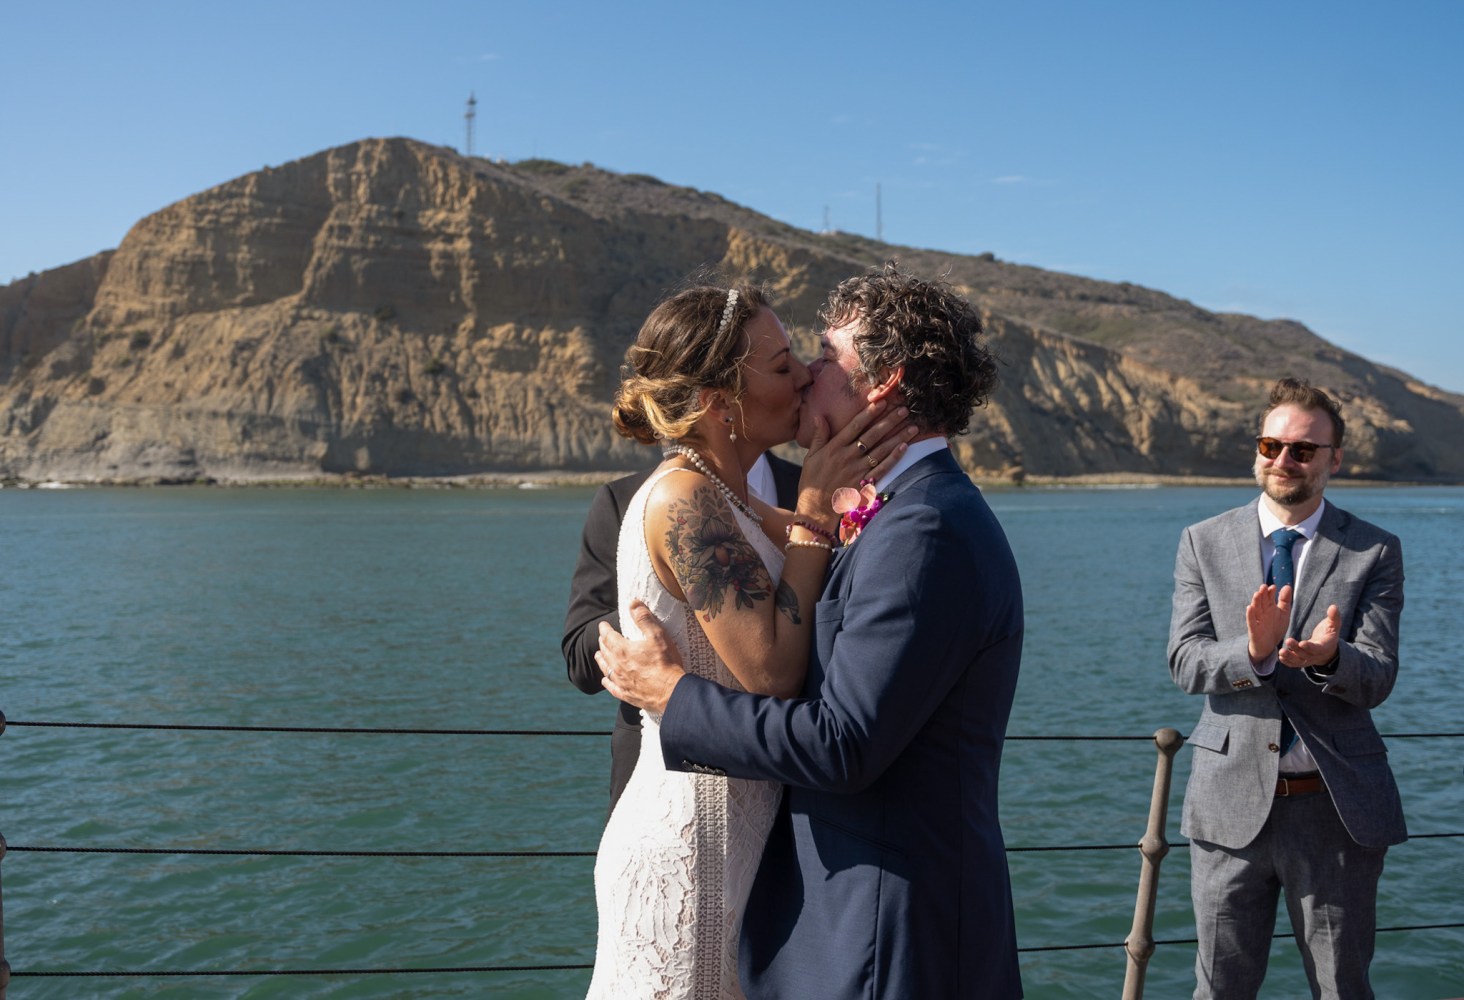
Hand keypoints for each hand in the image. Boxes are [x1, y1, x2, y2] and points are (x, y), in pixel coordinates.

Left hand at [597, 600, 685, 714]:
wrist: (671, 692)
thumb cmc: (666, 663)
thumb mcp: (658, 636)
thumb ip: (644, 619)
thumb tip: (633, 603)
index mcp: (623, 650)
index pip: (608, 636)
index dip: (604, 629)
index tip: (603, 625)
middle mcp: (618, 666)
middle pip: (605, 652)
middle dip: (602, 642)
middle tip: (602, 637)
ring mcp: (621, 681)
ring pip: (605, 668)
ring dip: (601, 660)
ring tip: (598, 655)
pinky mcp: (626, 694)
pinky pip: (611, 687)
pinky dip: (606, 682)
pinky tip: (605, 680)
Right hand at [796, 402, 916, 524]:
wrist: (815, 508)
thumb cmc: (811, 481)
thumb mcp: (811, 456)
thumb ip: (818, 436)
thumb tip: (819, 416)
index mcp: (834, 448)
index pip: (854, 426)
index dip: (869, 413)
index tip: (882, 401)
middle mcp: (847, 457)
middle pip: (872, 435)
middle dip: (889, 421)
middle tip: (905, 410)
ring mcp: (857, 470)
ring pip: (881, 450)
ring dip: (898, 437)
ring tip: (912, 427)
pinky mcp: (864, 483)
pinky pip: (882, 469)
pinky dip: (894, 458)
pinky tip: (904, 448)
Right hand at [1245, 583, 1290, 664]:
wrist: (1268, 646)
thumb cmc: (1275, 628)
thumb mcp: (1283, 614)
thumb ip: (1285, 601)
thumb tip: (1287, 586)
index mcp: (1269, 608)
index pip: (1269, 598)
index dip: (1270, 592)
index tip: (1273, 587)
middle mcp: (1262, 613)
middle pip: (1262, 602)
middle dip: (1262, 594)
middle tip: (1264, 586)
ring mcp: (1257, 620)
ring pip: (1256, 609)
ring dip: (1255, 602)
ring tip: (1257, 594)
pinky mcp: (1254, 630)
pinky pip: (1251, 621)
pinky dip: (1250, 615)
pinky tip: (1249, 608)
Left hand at [1279, 604, 1340, 669]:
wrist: (1326, 648)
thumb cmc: (1329, 633)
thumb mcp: (1333, 625)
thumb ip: (1334, 617)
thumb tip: (1333, 607)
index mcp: (1324, 646)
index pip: (1317, 648)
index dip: (1310, 647)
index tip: (1302, 643)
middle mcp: (1315, 655)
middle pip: (1305, 654)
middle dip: (1296, 649)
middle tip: (1288, 641)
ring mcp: (1308, 660)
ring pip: (1298, 661)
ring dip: (1289, 657)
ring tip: (1281, 652)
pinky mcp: (1301, 661)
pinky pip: (1294, 663)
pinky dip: (1287, 662)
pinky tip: (1280, 657)